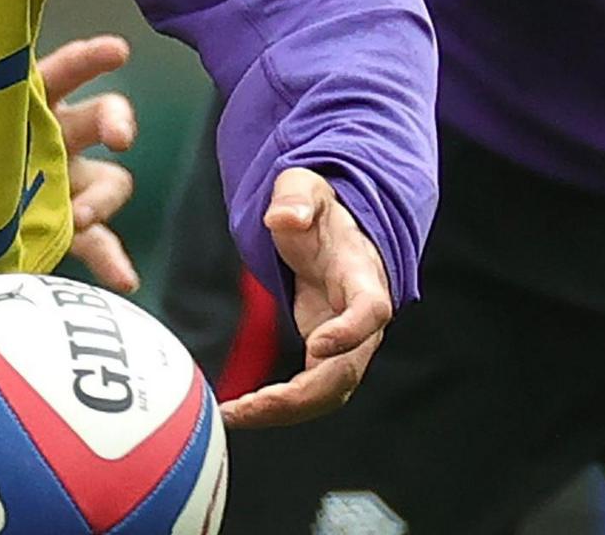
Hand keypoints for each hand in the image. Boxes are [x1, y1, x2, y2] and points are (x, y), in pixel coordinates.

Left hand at [38, 34, 139, 292]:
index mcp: (29, 103)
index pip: (64, 70)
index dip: (90, 59)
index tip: (117, 51)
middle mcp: (55, 137)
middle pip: (99, 119)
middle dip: (116, 121)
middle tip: (118, 137)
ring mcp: (65, 183)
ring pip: (108, 182)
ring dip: (103, 198)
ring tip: (83, 218)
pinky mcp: (65, 226)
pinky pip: (97, 243)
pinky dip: (111, 260)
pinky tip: (123, 279)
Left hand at [218, 168, 392, 428]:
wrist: (334, 233)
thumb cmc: (319, 211)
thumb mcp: (306, 188)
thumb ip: (296, 198)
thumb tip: (283, 217)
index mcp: (361, 276)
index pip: (370, 309)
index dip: (350, 331)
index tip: (316, 344)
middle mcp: (362, 319)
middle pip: (346, 369)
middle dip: (301, 394)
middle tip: (250, 406)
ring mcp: (347, 343)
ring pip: (328, 392)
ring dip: (284, 411)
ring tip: (233, 416)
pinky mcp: (327, 356)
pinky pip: (309, 392)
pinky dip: (278, 408)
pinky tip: (239, 412)